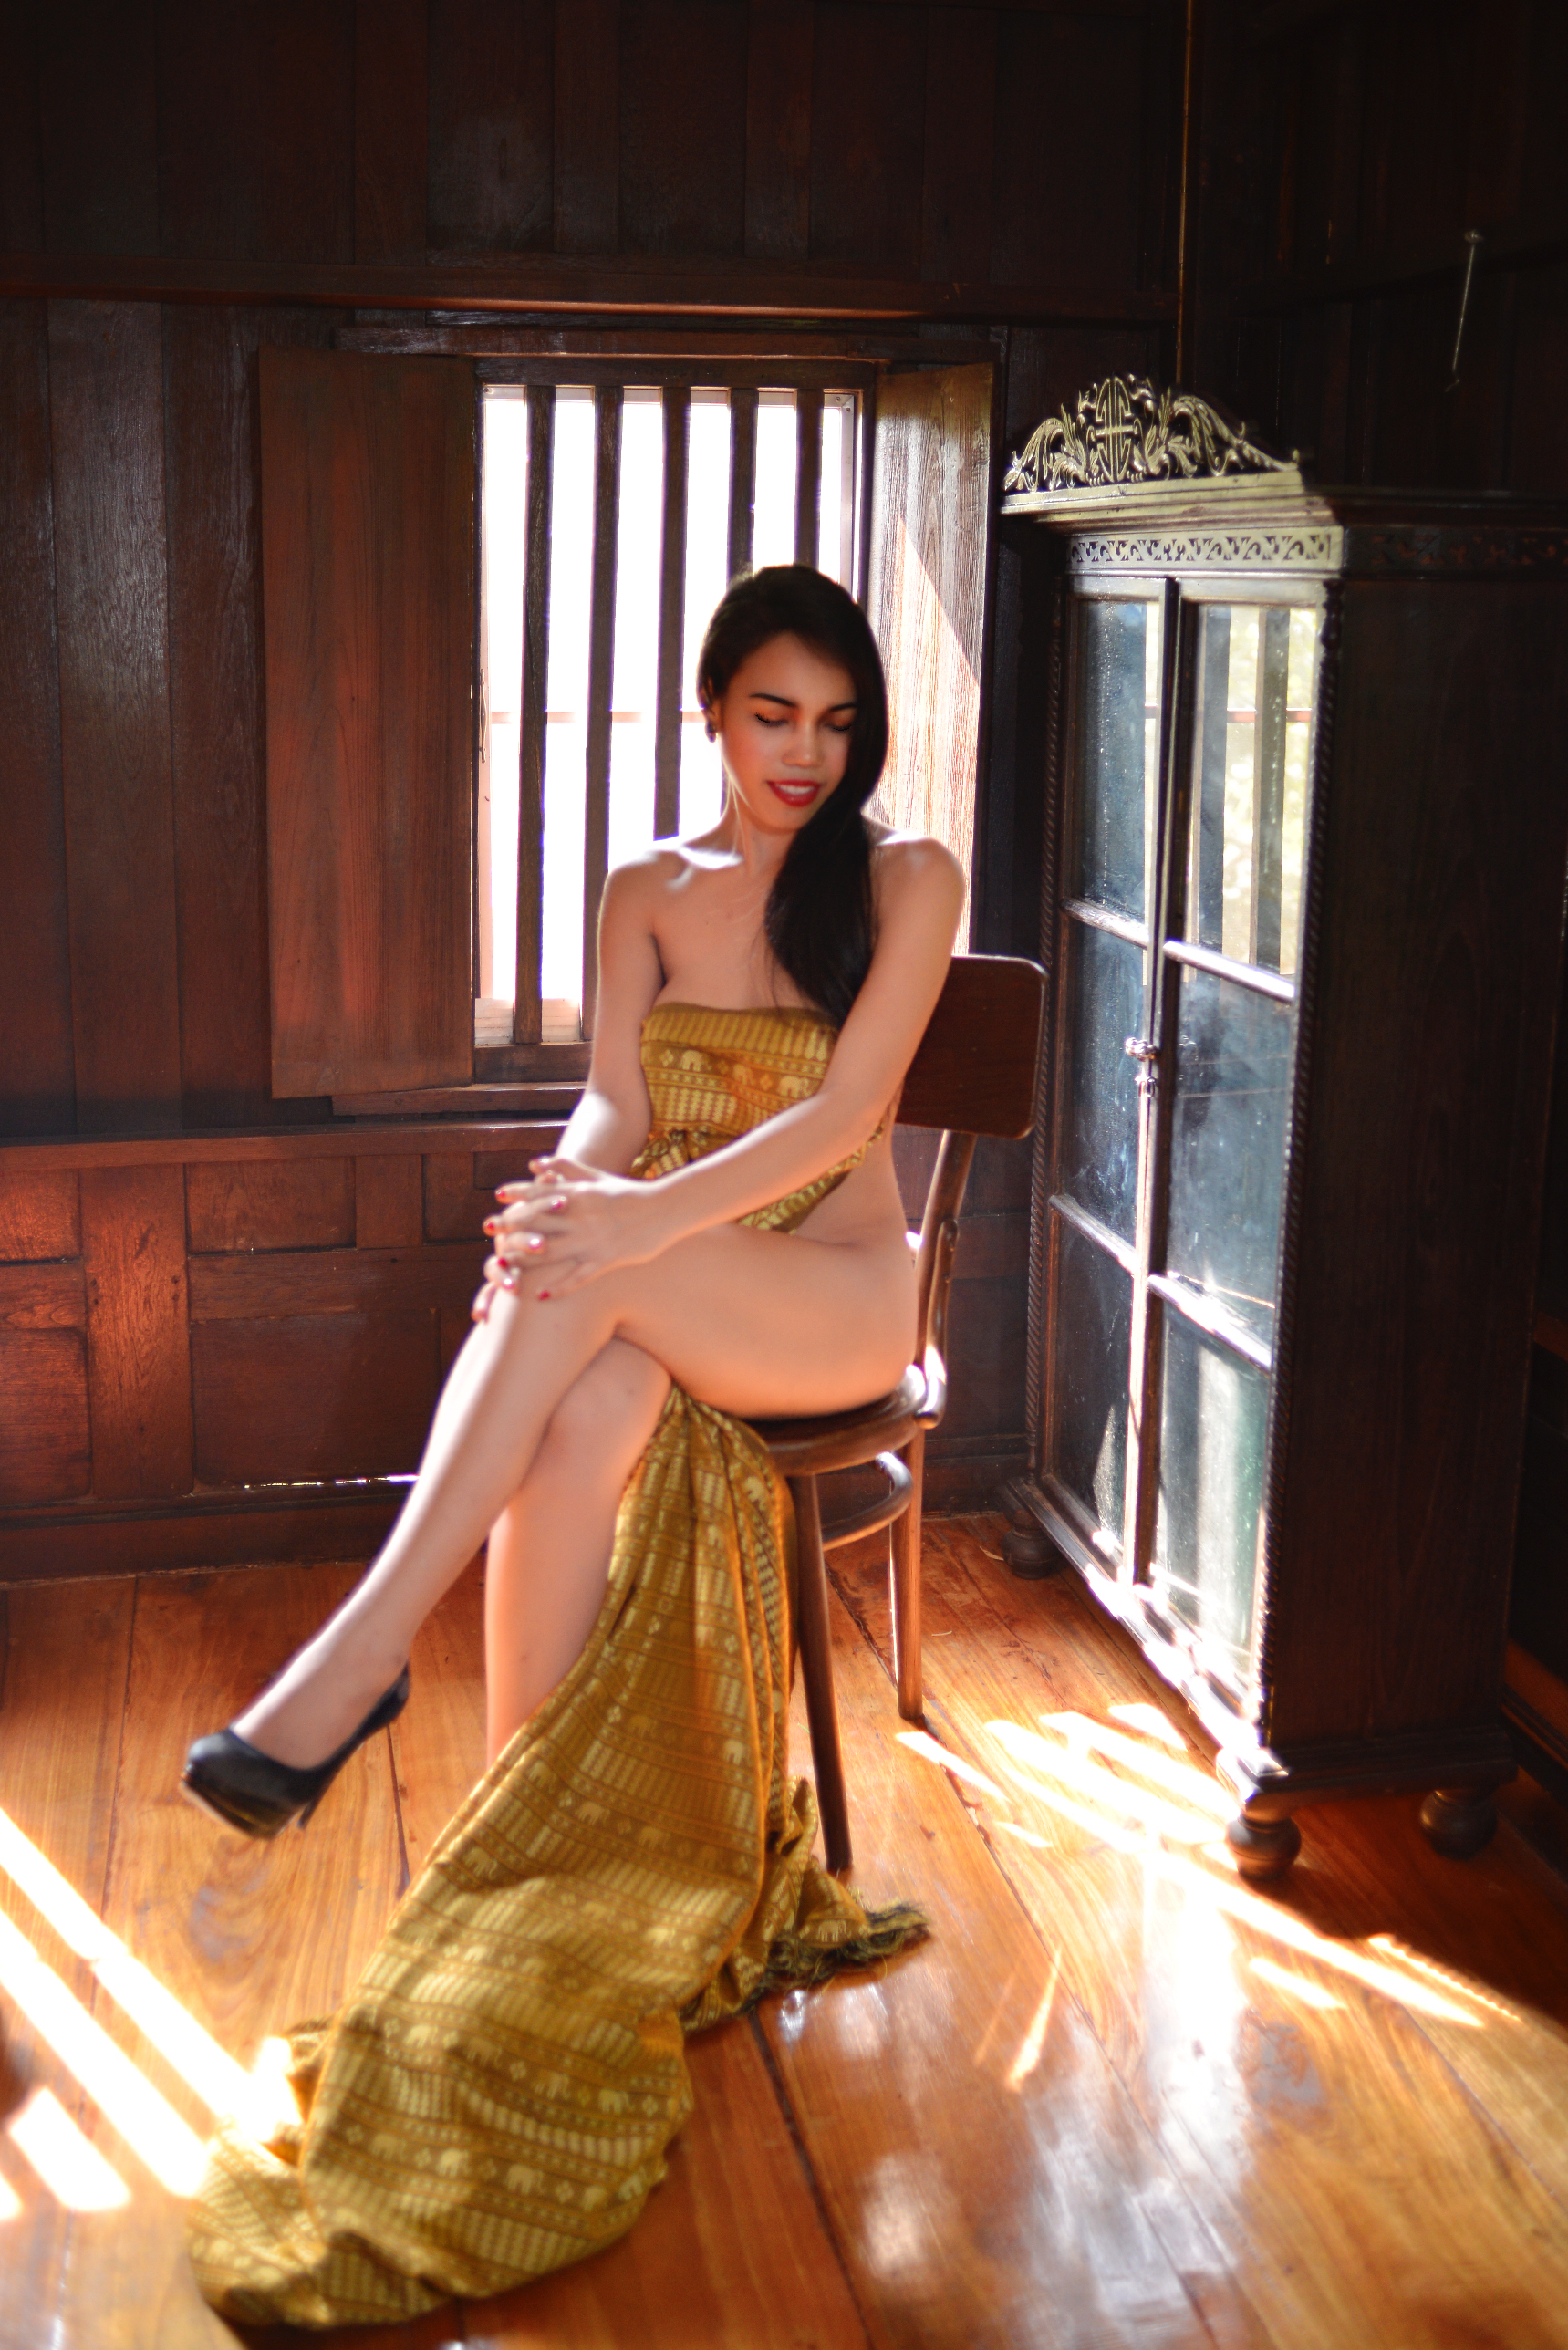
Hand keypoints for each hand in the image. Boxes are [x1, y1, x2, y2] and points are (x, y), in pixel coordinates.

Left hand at [472, 1156, 670, 1314]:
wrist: (665, 1210)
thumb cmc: (628, 1193)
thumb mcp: (597, 1177)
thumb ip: (565, 1168)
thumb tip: (535, 1163)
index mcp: (579, 1194)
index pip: (540, 1193)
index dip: (517, 1195)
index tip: (497, 1198)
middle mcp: (582, 1216)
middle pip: (537, 1223)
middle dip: (511, 1228)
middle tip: (491, 1233)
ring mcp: (593, 1240)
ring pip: (550, 1252)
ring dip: (525, 1259)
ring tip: (504, 1267)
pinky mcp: (607, 1260)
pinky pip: (578, 1278)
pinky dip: (558, 1287)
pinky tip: (540, 1296)